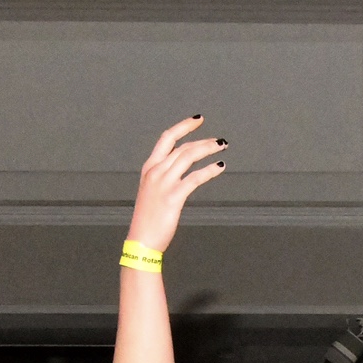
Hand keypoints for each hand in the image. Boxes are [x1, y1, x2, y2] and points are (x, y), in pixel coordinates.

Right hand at [127, 116, 226, 254]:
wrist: (141, 242)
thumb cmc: (146, 221)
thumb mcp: (150, 193)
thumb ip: (163, 179)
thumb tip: (181, 173)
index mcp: (149, 169)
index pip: (167, 139)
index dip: (183, 126)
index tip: (198, 120)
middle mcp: (155, 172)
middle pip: (183, 147)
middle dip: (203, 141)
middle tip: (218, 141)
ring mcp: (164, 184)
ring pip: (189, 156)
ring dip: (208, 149)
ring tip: (221, 148)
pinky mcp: (173, 197)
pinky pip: (195, 178)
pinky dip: (210, 170)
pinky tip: (219, 167)